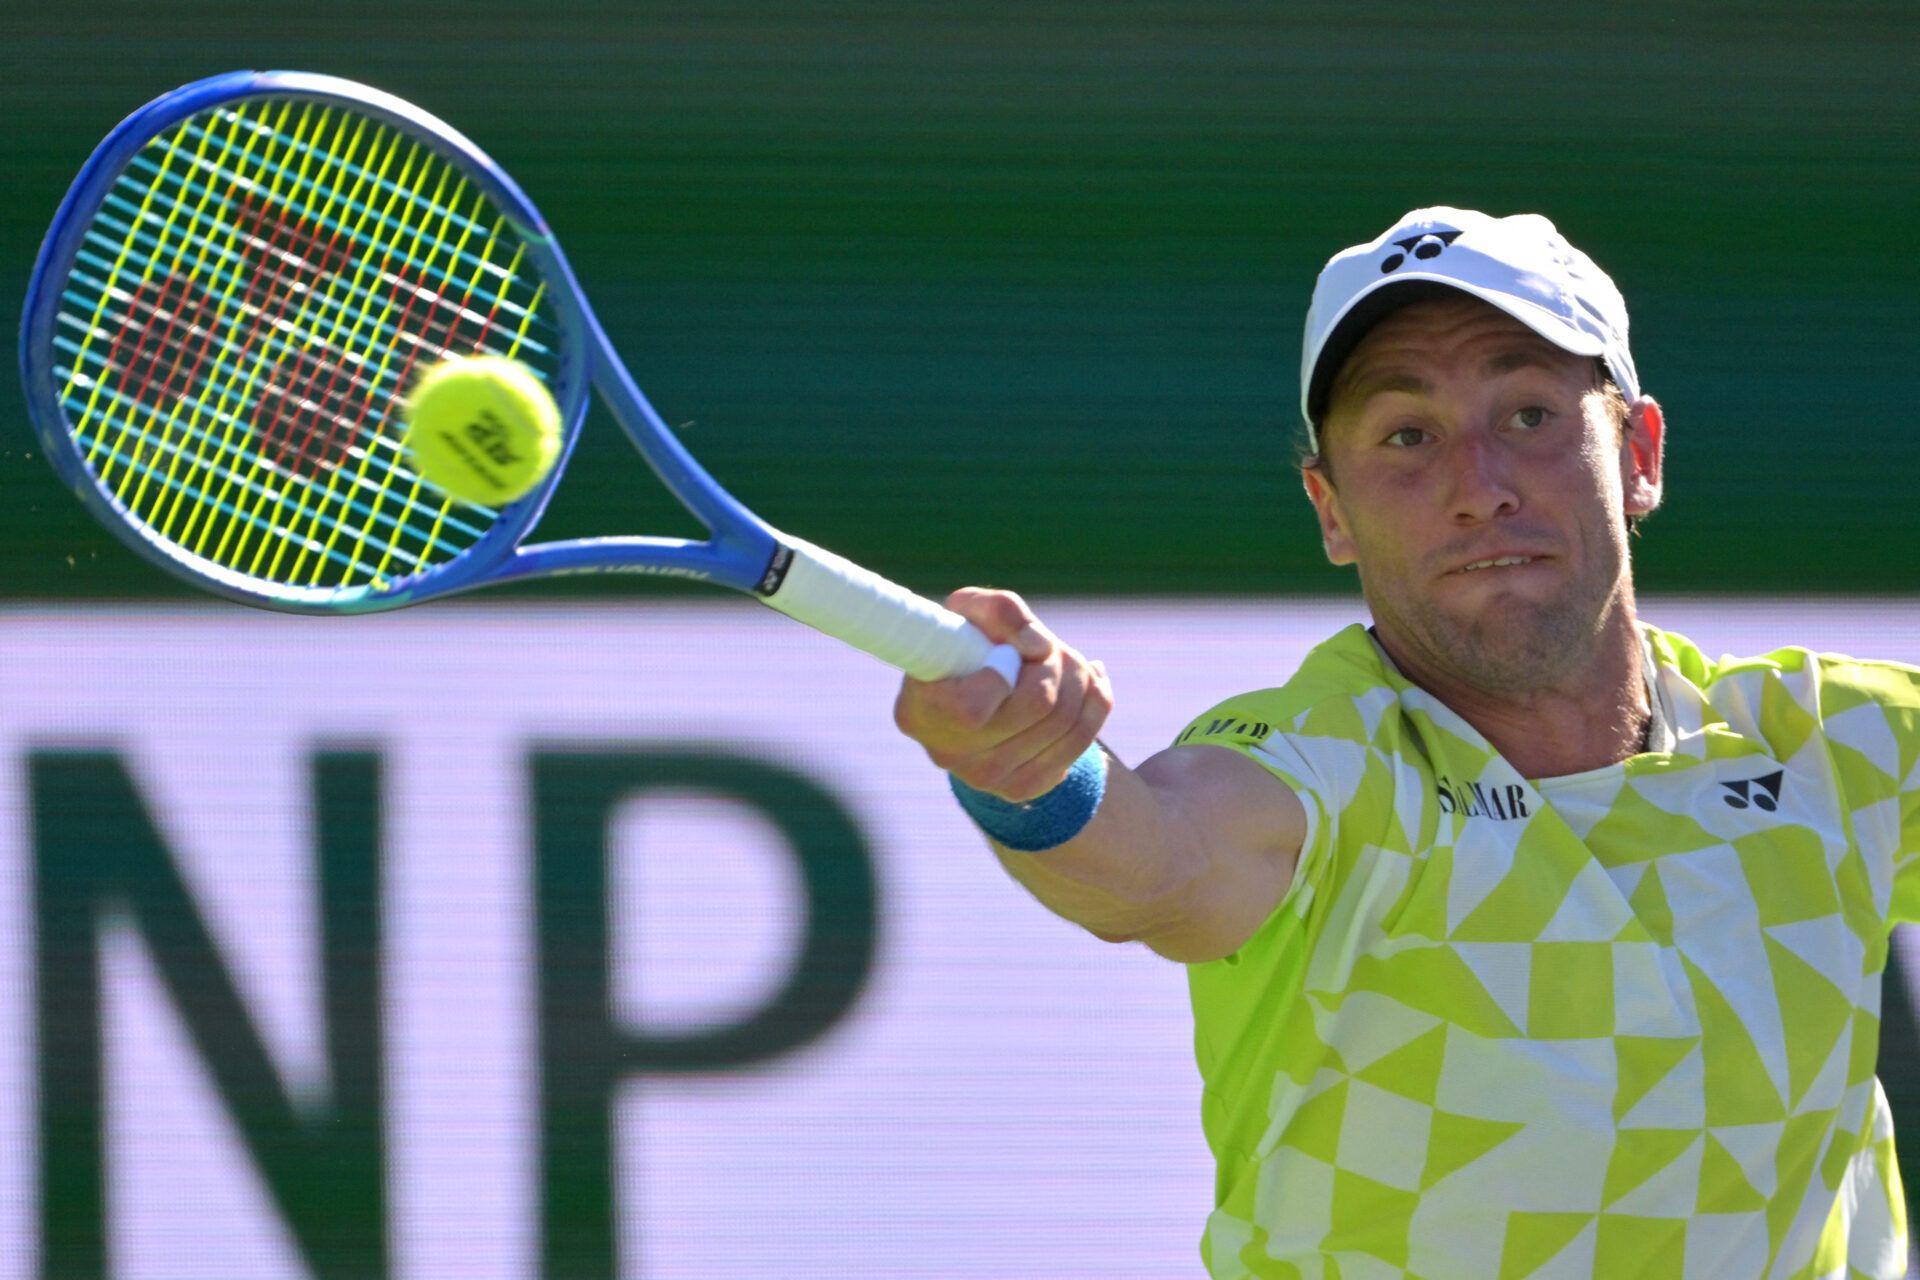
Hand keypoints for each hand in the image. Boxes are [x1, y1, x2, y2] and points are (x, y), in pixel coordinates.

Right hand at [894, 588, 1112, 801]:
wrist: (976, 692)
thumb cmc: (967, 645)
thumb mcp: (971, 611)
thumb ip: (1000, 611)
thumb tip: (1040, 647)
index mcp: (922, 713)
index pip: (972, 708)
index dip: (1004, 670)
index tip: (1008, 650)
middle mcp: (950, 755)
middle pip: (1039, 704)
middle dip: (1057, 661)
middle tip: (1049, 647)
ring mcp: (988, 778)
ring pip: (1068, 722)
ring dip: (1080, 678)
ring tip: (1065, 660)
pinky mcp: (1025, 787)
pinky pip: (1083, 740)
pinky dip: (1094, 702)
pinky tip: (1084, 684)